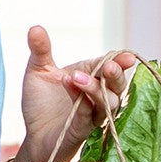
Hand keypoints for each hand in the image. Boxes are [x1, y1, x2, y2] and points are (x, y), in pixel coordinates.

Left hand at [18, 25, 137, 161]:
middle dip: (117, 73)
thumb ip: (40, 50)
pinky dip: (83, 100)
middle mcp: (97, 94)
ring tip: (76, 76)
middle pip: (118, 83)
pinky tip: (71, 87)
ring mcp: (94, 112)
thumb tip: (35, 27)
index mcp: (91, 76)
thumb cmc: (41, 104)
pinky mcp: (85, 128)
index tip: (127, 55)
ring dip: (96, 87)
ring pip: (110, 100)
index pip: (110, 64)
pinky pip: (92, 114)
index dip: (120, 60)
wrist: (33, 134)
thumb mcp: (38, 71)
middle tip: (109, 66)